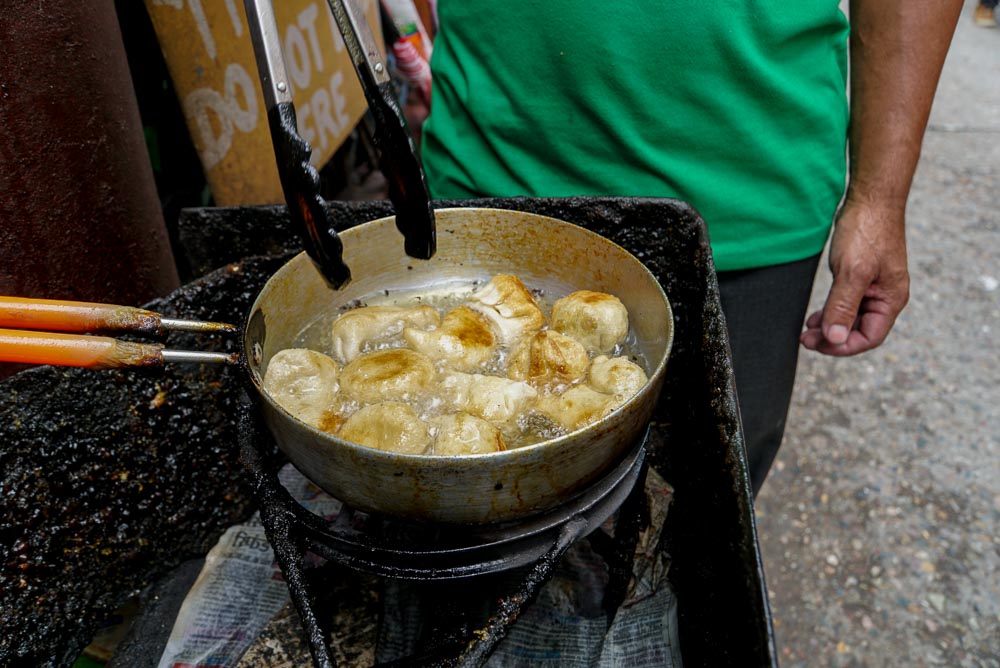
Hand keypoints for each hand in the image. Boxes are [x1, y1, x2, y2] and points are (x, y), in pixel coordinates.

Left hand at [800, 199, 909, 355]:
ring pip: (851, 318)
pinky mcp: (863, 276)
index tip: (817, 344)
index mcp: (891, 300)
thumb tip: (835, 338)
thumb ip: (842, 307)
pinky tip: (815, 315)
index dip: (842, 346)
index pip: (869, 337)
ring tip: (806, 330)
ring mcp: (875, 287)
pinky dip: (831, 311)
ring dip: (830, 326)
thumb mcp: (852, 272)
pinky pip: (848, 303)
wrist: (872, 198)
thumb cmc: (867, 231)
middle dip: (832, 338)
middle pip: (859, 331)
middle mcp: (886, 297)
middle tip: (805, 339)